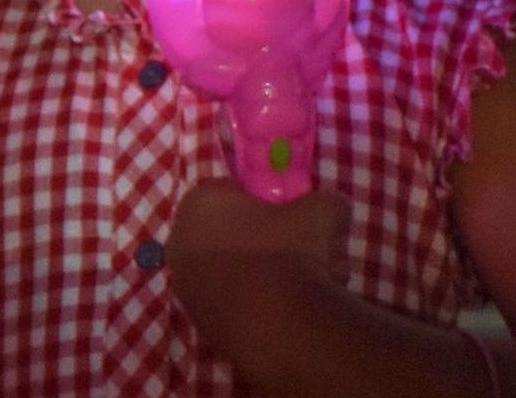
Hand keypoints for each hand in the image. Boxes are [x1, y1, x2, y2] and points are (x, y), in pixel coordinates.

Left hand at [165, 178, 346, 376]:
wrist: (273, 324)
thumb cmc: (287, 251)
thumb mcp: (320, 212)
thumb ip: (324, 201)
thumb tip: (334, 206)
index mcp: (199, 202)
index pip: (232, 190)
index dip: (265, 200)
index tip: (291, 214)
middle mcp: (181, 239)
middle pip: (233, 232)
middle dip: (271, 240)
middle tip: (305, 253)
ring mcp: (185, 283)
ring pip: (235, 268)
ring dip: (270, 273)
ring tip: (308, 286)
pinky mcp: (198, 318)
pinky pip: (232, 299)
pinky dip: (258, 301)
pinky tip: (290, 311)